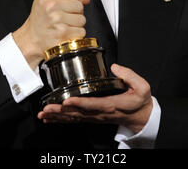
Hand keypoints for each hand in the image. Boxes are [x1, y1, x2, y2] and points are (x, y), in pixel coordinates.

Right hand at [13, 0, 89, 68]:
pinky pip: (81, 31)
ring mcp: (57, 19)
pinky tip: (66, 34)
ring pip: (82, 19)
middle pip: (79, 5)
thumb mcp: (47, 0)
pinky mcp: (63, 33)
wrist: (31, 39)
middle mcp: (51, 6)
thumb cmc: (39, 20)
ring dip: (76, 25)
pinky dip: (76, 35)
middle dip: (75, 13)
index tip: (68, 5)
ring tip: (64, 26)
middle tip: (64, 17)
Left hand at [37, 64, 152, 132]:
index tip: (67, 101)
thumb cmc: (140, 101)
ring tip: (44, 114)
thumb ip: (129, 75)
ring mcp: (96, 117)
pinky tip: (51, 118)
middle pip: (78, 114)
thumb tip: (115, 67)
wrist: (142, 117)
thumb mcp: (142, 87)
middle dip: (61, 111)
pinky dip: (62, 120)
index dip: (79, 103)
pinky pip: (75, 120)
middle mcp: (100, 113)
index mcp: (111, 104)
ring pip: (74, 119)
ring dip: (58, 117)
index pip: (92, 105)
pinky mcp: (93, 118)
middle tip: (46, 109)